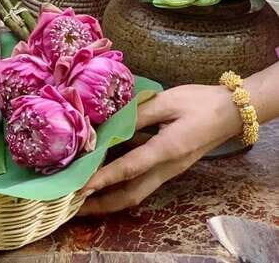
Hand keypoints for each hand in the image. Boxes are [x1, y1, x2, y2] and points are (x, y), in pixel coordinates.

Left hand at [78, 84, 241, 214]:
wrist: (232, 111)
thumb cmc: (200, 102)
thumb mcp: (167, 101)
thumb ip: (137, 113)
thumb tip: (109, 122)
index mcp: (167, 149)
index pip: (130, 168)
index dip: (104, 178)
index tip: (82, 187)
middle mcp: (167, 167)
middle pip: (131, 195)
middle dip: (102, 203)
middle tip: (74, 205)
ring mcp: (169, 170)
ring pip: (136, 191)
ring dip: (109, 197)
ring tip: (82, 197)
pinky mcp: (169, 166)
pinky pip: (142, 181)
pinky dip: (120, 183)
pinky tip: (102, 175)